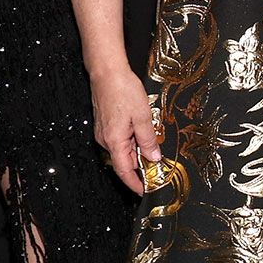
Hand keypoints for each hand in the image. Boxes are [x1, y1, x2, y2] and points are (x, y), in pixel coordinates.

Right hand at [88, 63, 158, 194]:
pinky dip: (133, 141)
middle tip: (158, 167)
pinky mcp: (106, 124)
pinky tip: (143, 133)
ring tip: (153, 145)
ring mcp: (104, 132)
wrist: (107, 71)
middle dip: (140, 166)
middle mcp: (106, 139)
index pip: (124, 171)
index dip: (135, 183)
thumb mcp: (142, 116)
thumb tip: (154, 157)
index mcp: (114, 141)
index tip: (145, 191)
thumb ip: (148, 139)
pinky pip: (121, 139)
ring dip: (138, 151)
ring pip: (123, 149)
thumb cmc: (122, 89)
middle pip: (124, 161)